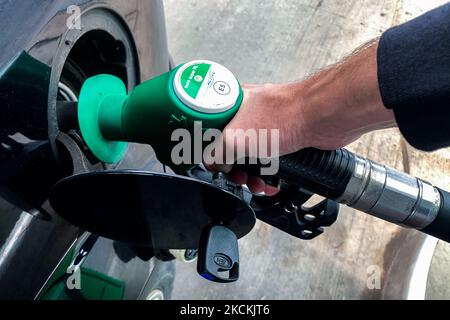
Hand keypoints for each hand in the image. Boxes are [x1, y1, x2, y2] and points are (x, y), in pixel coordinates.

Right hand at [205, 41, 395, 194]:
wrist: (325, 116)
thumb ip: (218, 151)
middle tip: (237, 177)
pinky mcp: (284, 140)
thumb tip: (212, 164)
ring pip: (251, 158)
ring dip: (252, 176)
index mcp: (233, 105)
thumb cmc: (287, 114)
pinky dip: (269, 176)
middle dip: (233, 168)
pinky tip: (271, 183)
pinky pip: (270, 163)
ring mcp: (268, 128)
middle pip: (230, 147)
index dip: (207, 147)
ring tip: (257, 185)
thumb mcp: (238, 136)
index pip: (210, 127)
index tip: (210, 163)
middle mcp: (249, 115)